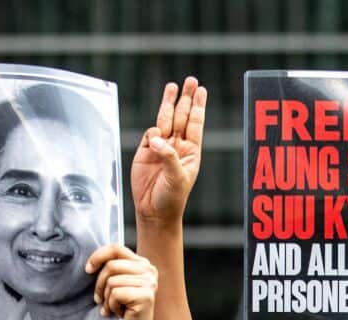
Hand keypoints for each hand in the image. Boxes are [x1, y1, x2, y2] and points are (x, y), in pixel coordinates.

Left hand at [86, 245, 158, 319]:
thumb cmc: (123, 311)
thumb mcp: (116, 285)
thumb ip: (111, 269)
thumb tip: (92, 261)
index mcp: (142, 264)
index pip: (116, 249)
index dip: (98, 256)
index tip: (88, 269)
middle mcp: (149, 271)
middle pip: (111, 266)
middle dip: (100, 284)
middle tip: (101, 299)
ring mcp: (149, 283)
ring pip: (112, 281)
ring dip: (107, 298)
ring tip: (113, 308)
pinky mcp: (146, 296)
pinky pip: (117, 294)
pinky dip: (112, 306)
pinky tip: (119, 312)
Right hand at [130, 78, 205, 225]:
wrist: (154, 211)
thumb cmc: (172, 198)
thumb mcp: (177, 178)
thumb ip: (168, 157)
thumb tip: (156, 138)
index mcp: (191, 151)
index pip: (195, 123)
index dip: (198, 106)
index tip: (201, 90)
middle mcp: (178, 146)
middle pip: (182, 116)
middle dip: (185, 98)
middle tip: (190, 80)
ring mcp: (161, 147)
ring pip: (166, 120)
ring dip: (169, 103)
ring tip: (173, 86)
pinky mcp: (146, 151)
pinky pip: (150, 134)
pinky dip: (153, 131)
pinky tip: (155, 135)